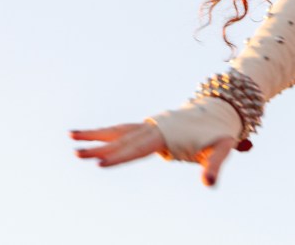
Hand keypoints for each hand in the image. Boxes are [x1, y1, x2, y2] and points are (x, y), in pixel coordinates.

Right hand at [70, 123, 234, 186]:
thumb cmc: (220, 133)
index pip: (140, 147)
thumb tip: (208, 183)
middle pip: (124, 139)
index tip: (101, 162)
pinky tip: (89, 138)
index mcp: (168, 134)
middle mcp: (155, 128)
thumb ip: (214, 164)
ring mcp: (150, 126)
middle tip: (78, 155)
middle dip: (101, 148)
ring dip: (96, 134)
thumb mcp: (223, 147)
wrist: (220, 111)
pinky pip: (123, 131)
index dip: (121, 156)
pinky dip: (106, 133)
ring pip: (119, 131)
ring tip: (71, 137)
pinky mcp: (149, 128)